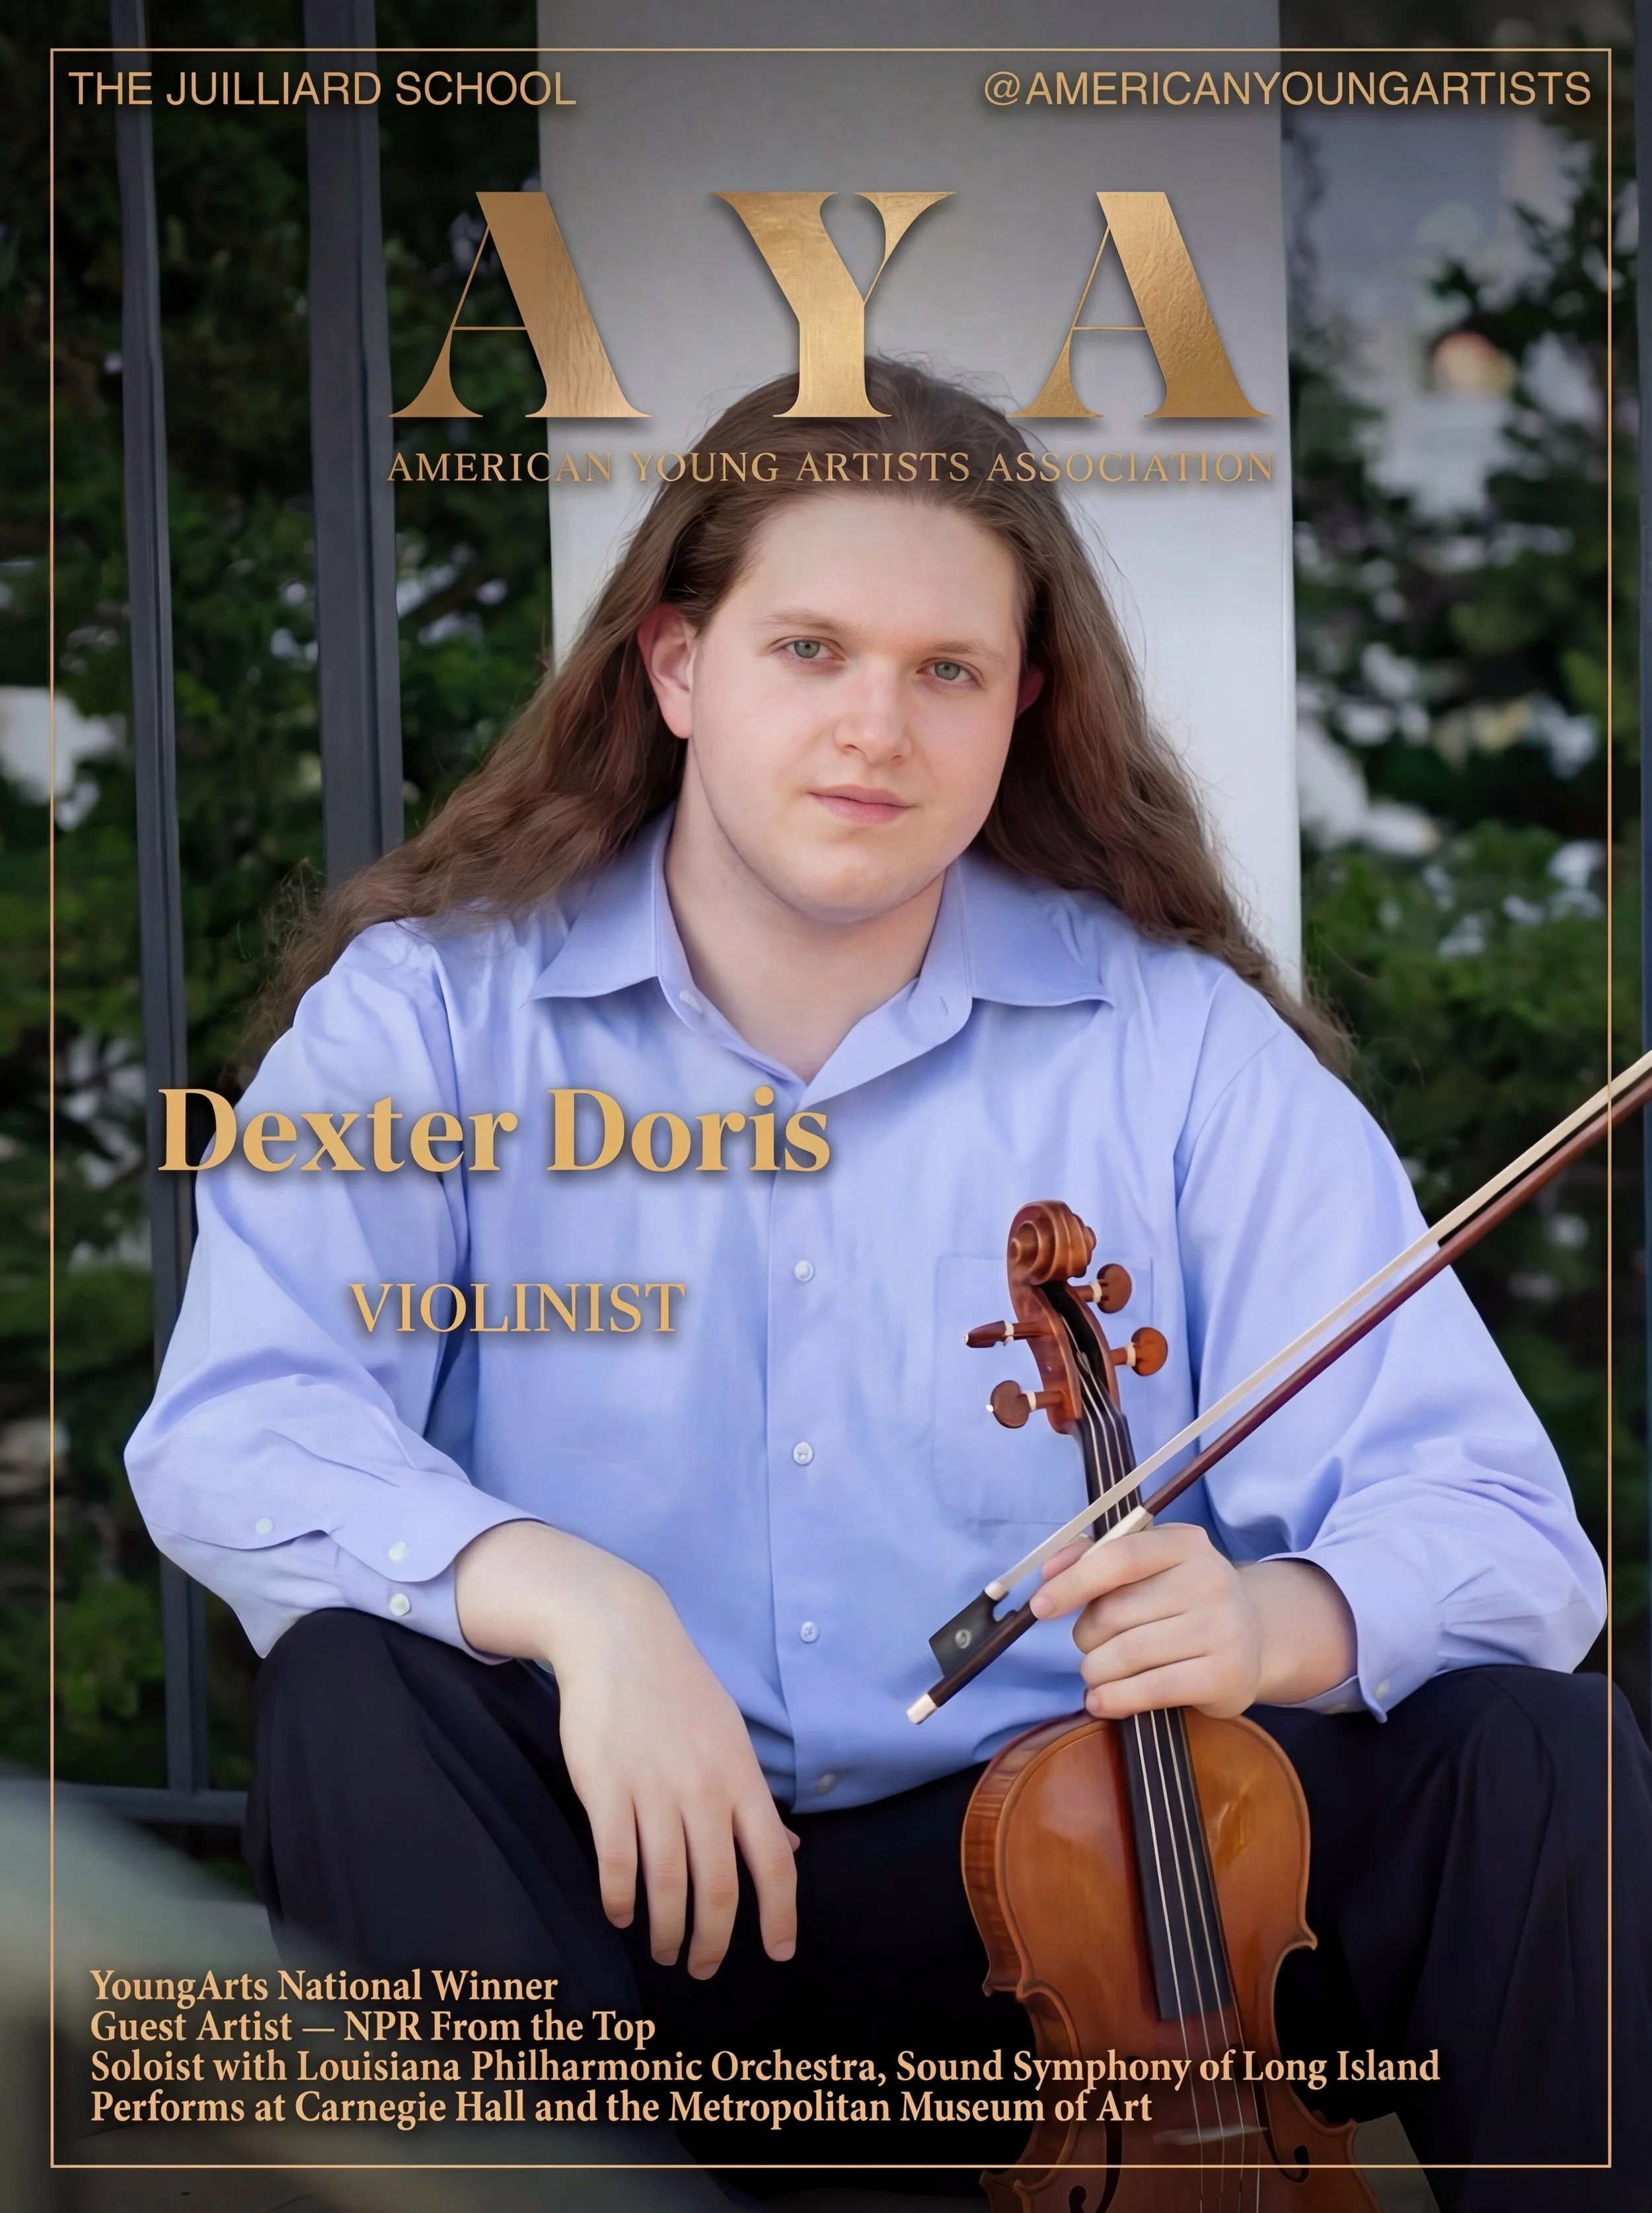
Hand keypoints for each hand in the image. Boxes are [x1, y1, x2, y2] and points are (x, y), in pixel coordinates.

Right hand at [455, 1522, 797, 1978]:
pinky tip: (618, 1913)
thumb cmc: (679, 1689)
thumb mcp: (731, 1737)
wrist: (620, 1637)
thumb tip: (788, 1851)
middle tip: (702, 1969)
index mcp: (742, 1779)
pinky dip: (619, 1899)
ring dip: (666, 1931)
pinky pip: (616, 1863)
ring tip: (662, 1949)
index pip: (775, 1863)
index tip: (778, 1954)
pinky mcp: (606, 1789)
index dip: (780, 1917)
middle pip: (718, 1890)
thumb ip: (754, 1799)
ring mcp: (654, 1791)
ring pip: (667, 1886)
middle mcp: (704, 1791)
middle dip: (712, 1943)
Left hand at [1027, 1521, 1355, 1718]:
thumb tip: (1047, 1572)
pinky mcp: (1224, 1676)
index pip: (1118, 1558)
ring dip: (1095, 1671)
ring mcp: (1222, 1630)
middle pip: (1115, 1613)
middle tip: (1089, 1644)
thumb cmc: (1182, 1597)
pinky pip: (1151, 1691)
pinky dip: (1114, 1699)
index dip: (1073, 1583)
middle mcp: (1210, 1581)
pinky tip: (1102, 1701)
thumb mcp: (1149, 1565)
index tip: (1040, 1607)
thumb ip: (1094, 1557)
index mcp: (1186, 1544)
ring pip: (1127, 1655)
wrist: (1254, 1636)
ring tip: (1095, 1673)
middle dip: (1086, 1635)